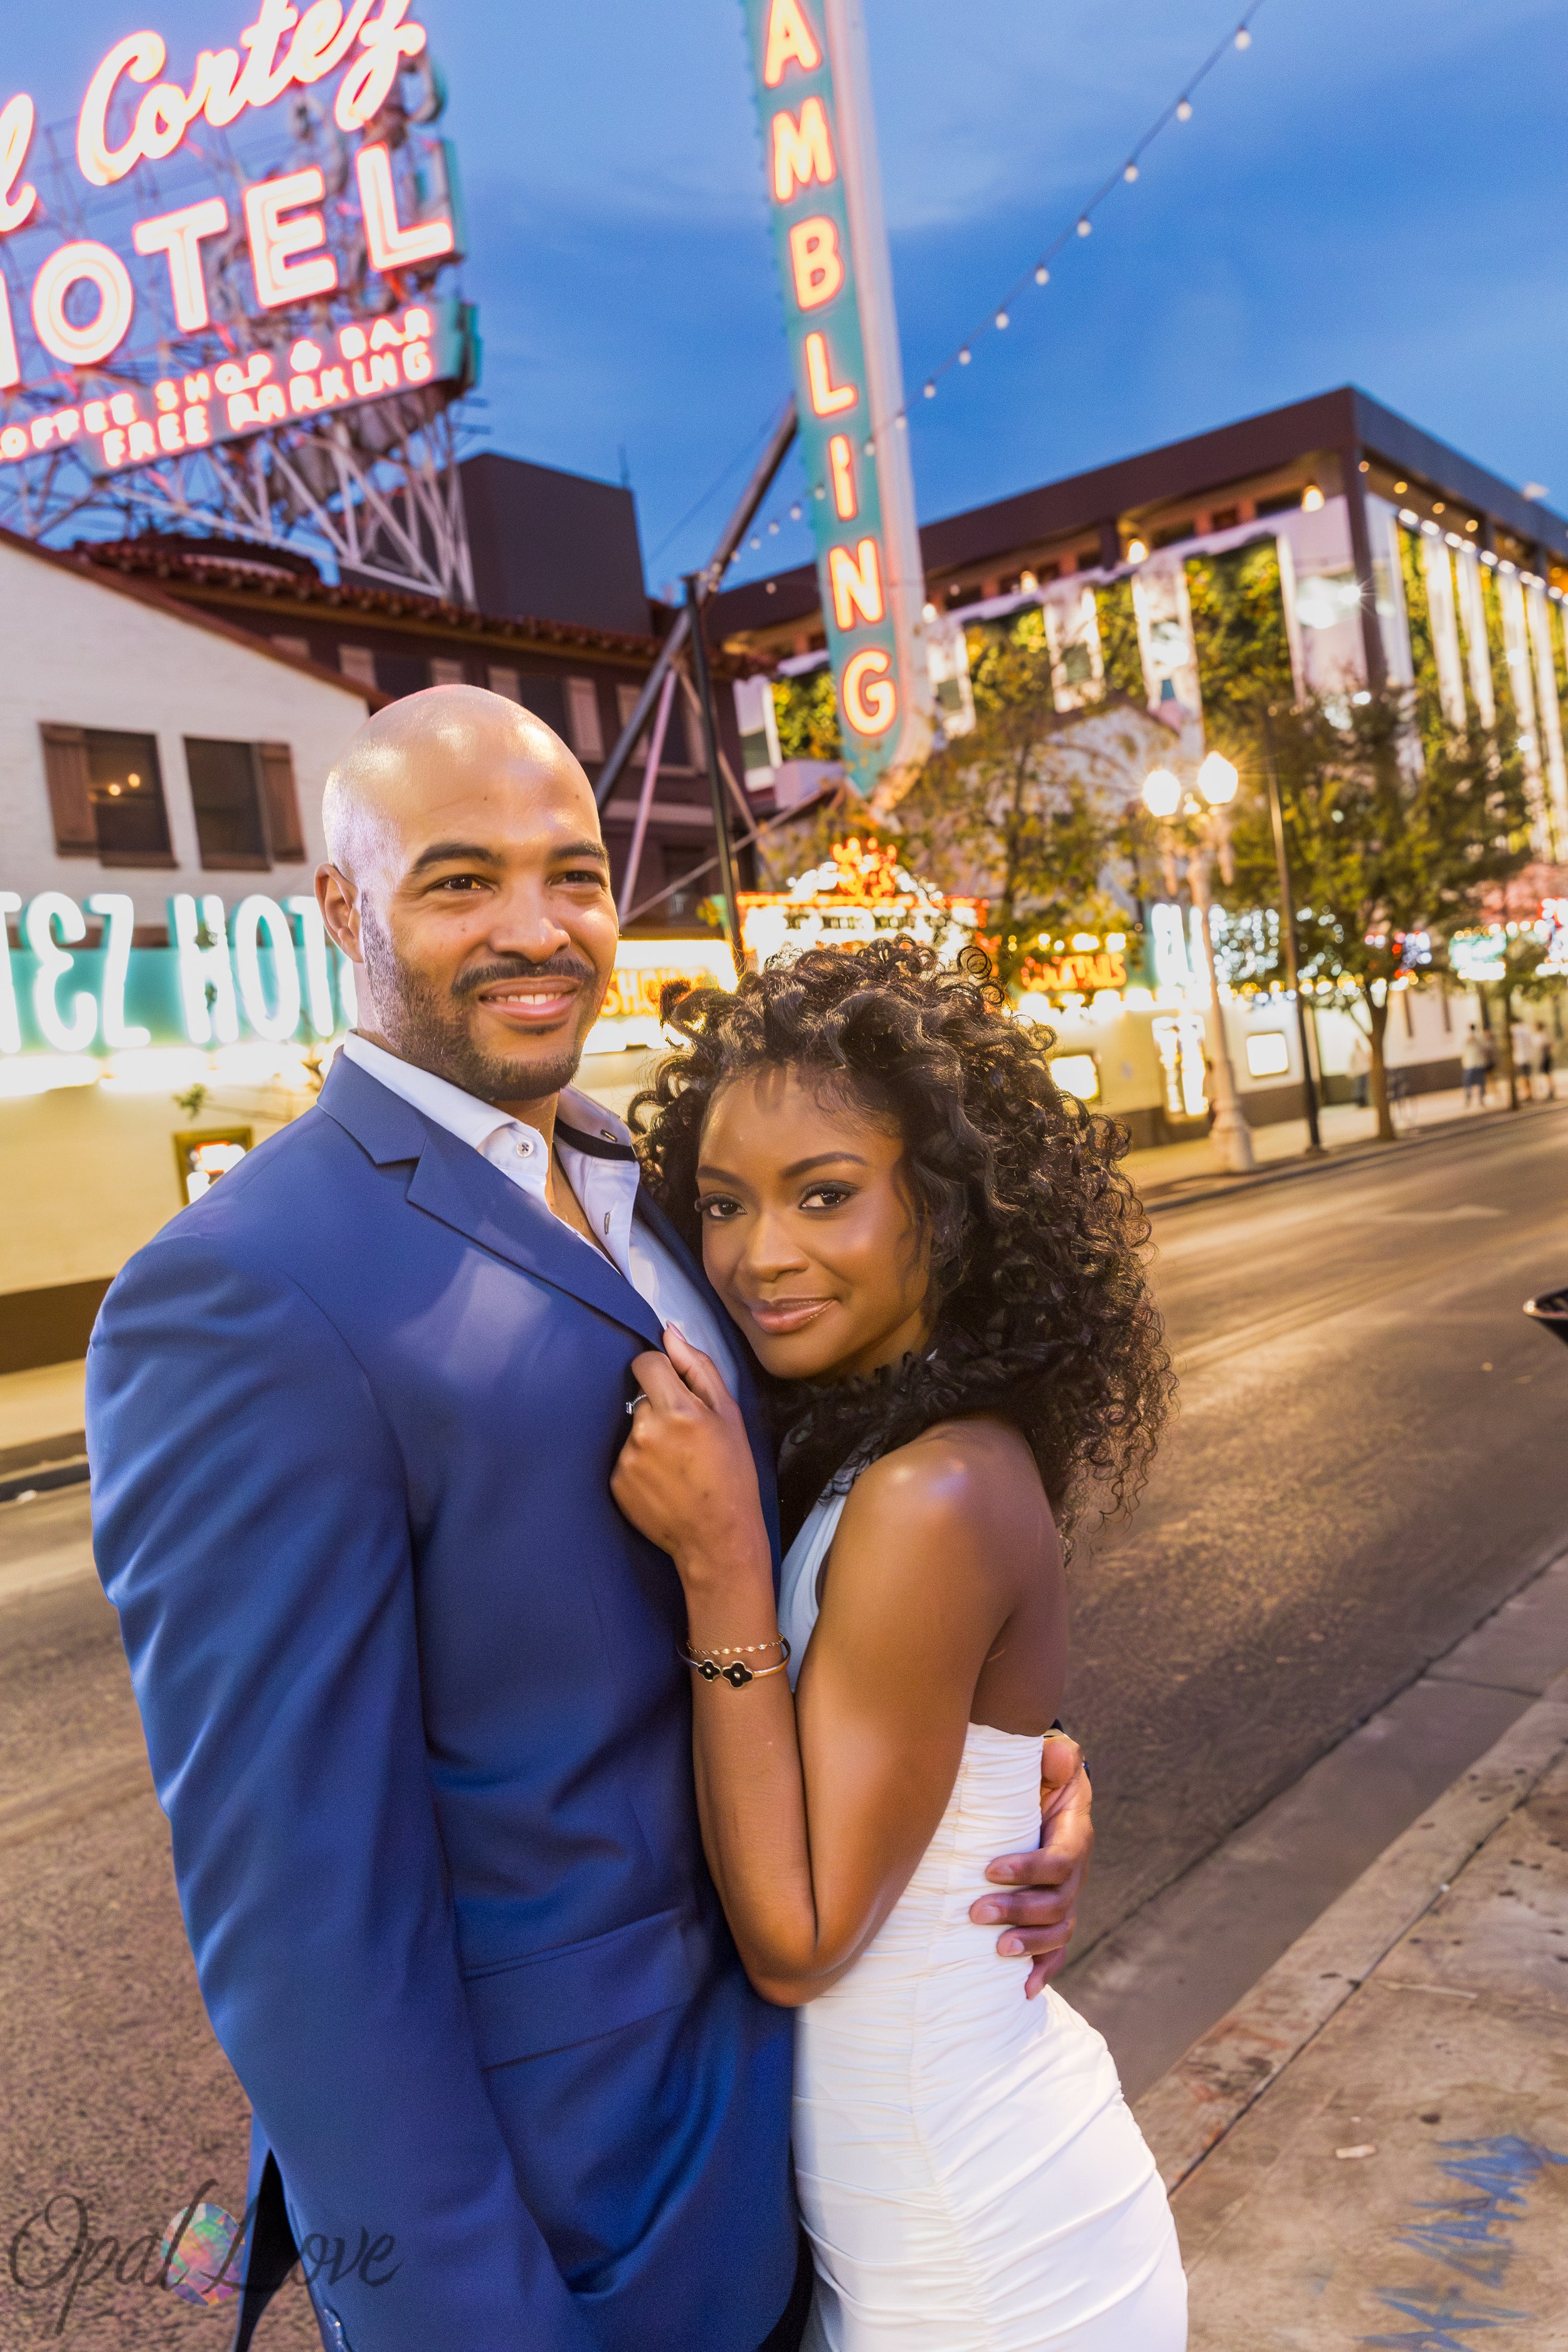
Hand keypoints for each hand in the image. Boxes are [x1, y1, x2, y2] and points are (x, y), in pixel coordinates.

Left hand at [610, 1327, 768, 1591]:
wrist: (718, 1538)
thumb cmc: (732, 1475)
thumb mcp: (729, 1415)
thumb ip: (698, 1368)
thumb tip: (670, 1334)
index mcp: (678, 1410)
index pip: (645, 1363)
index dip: (660, 1371)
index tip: (674, 1388)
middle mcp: (646, 1432)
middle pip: (641, 1397)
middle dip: (660, 1408)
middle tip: (687, 1438)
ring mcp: (627, 1459)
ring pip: (633, 1428)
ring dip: (650, 1438)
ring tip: (678, 1464)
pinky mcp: (616, 1482)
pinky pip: (625, 1457)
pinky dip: (641, 1464)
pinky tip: (665, 1481)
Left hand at [969, 1734, 1092, 1998]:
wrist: (1047, 1793)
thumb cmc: (1041, 1775)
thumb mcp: (1051, 1759)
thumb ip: (1056, 1755)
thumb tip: (1057, 1756)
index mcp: (1074, 1835)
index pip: (1058, 1862)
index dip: (1028, 1870)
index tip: (989, 1870)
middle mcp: (1075, 1872)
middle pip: (1057, 1903)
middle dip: (1018, 1911)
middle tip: (975, 1912)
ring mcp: (1067, 1897)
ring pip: (1058, 1930)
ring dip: (1029, 1944)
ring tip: (996, 1950)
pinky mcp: (1054, 1914)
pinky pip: (1057, 1950)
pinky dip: (1044, 1971)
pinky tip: (1024, 1989)